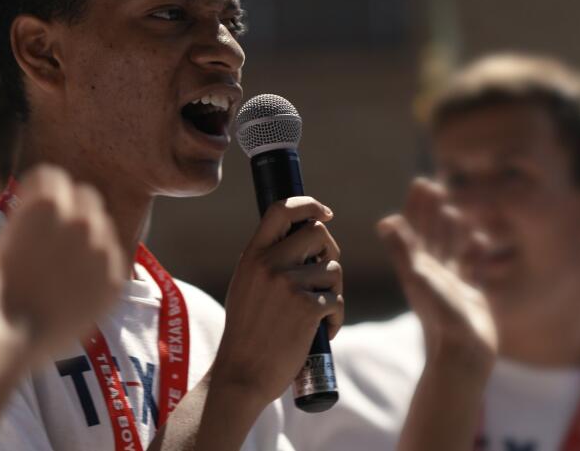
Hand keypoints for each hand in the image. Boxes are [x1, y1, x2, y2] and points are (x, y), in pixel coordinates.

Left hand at [0, 165, 126, 355]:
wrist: (1, 332)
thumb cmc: (23, 335)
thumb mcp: (69, 320)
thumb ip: (82, 289)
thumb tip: (74, 270)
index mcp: (112, 280)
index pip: (105, 239)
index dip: (78, 239)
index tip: (54, 245)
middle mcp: (104, 249)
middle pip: (96, 209)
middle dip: (72, 213)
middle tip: (41, 225)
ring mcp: (81, 227)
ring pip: (78, 191)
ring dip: (54, 198)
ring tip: (28, 211)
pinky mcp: (49, 209)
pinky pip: (48, 178)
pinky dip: (32, 184)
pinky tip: (19, 195)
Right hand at [212, 196, 344, 407]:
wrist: (242, 374)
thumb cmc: (248, 332)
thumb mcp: (247, 285)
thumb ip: (268, 260)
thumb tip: (306, 235)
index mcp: (252, 255)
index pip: (281, 210)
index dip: (309, 205)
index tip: (324, 213)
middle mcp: (269, 264)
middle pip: (319, 234)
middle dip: (330, 252)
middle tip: (325, 276)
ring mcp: (288, 285)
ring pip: (333, 270)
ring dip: (333, 291)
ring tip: (317, 314)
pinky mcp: (307, 308)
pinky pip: (337, 300)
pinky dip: (335, 318)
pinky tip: (321, 332)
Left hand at [378, 178, 495, 377]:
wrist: (462, 357)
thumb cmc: (440, 318)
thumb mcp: (420, 279)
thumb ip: (404, 250)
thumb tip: (386, 221)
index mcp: (417, 268)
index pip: (414, 230)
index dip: (416, 207)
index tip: (421, 182)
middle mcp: (432, 275)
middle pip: (430, 236)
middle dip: (432, 212)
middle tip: (435, 186)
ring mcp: (451, 286)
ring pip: (451, 251)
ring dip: (452, 231)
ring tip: (454, 212)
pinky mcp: (470, 298)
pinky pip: (472, 270)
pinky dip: (475, 254)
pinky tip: (480, 241)